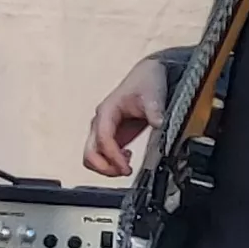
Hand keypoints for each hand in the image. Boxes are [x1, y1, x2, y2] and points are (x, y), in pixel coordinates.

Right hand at [85, 56, 172, 177]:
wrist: (147, 76)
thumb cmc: (145, 82)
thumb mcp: (153, 95)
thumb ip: (154, 111)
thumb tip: (159, 124)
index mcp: (106, 112)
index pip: (103, 140)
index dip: (113, 157)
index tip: (127, 167)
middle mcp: (100, 122)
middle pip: (90, 153)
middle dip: (105, 167)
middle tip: (124, 172)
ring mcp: (104, 130)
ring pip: (92, 157)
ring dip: (106, 167)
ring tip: (126, 166)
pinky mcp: (112, 136)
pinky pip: (102, 155)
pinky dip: (111, 163)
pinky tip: (128, 158)